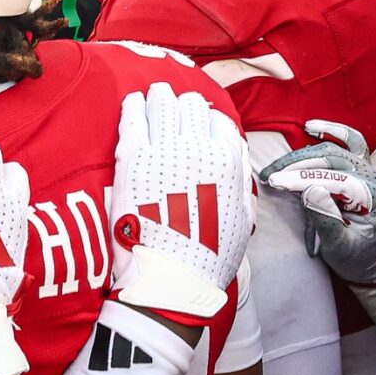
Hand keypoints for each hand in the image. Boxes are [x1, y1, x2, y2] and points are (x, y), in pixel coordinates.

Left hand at [110, 83, 253, 324]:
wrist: (170, 279)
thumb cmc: (208, 257)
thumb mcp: (243, 220)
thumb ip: (240, 184)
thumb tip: (236, 163)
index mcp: (228, 163)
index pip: (220, 122)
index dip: (209, 122)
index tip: (200, 124)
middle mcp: (199, 149)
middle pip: (192, 106)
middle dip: (184, 104)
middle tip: (175, 104)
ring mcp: (164, 151)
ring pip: (163, 103)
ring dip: (159, 97)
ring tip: (154, 95)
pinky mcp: (132, 159)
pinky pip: (133, 118)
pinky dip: (134, 107)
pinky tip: (133, 104)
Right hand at [260, 121, 375, 288]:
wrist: (370, 261)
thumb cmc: (355, 258)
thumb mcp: (339, 248)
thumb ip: (326, 220)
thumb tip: (309, 189)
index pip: (336, 180)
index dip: (303, 179)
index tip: (276, 183)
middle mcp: (375, 177)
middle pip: (333, 160)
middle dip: (297, 167)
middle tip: (269, 177)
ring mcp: (370, 169)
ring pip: (334, 150)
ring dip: (302, 156)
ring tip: (276, 168)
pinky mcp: (362, 166)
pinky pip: (351, 141)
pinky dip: (332, 132)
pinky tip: (311, 127)